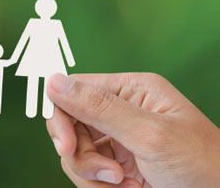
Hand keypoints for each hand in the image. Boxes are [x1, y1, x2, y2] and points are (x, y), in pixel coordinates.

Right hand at [45, 73, 219, 186]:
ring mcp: (119, 140)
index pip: (73, 90)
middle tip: (105, 175)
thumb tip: (54, 81)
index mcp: (131, 90)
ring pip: (76, 154)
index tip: (66, 147)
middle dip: (82, 155)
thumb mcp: (149, 134)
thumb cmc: (203, 165)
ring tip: (126, 185)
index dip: (61, 117)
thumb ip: (100, 107)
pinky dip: (101, 187)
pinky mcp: (118, 166)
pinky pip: (88, 174)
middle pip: (70, 125)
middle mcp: (121, 111)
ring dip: (94, 176)